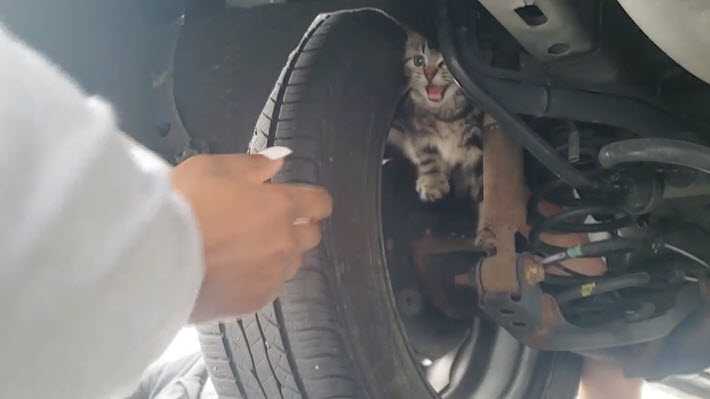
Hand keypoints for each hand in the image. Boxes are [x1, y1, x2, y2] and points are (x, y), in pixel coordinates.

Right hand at [171, 147, 332, 322]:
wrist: (153, 260)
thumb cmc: (182, 206)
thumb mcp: (212, 168)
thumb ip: (254, 164)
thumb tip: (281, 159)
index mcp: (280, 206)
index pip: (320, 203)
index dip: (313, 199)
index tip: (302, 200)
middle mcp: (284, 243)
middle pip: (311, 235)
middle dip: (298, 226)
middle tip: (268, 222)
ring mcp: (272, 276)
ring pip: (291, 263)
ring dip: (279, 253)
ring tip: (246, 248)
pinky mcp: (255, 302)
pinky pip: (270, 287)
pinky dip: (260, 278)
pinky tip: (234, 271)